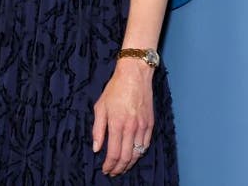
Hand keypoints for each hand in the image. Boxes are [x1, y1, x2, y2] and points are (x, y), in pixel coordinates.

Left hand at [92, 59, 154, 176]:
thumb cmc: (115, 89)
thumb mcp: (100, 107)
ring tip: (122, 168)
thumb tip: (97, 148)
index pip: (114, 153)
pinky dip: (140, 153)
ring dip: (130, 164)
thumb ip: (98, 129)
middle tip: (113, 172)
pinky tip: (134, 156)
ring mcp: (142, 126)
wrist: (134, 75)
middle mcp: (131, 127)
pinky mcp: (150, 123)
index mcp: (116, 123)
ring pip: (138, 153)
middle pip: (127, 157)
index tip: (105, 170)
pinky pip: (146, 144)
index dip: (109, 165)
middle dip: (119, 168)